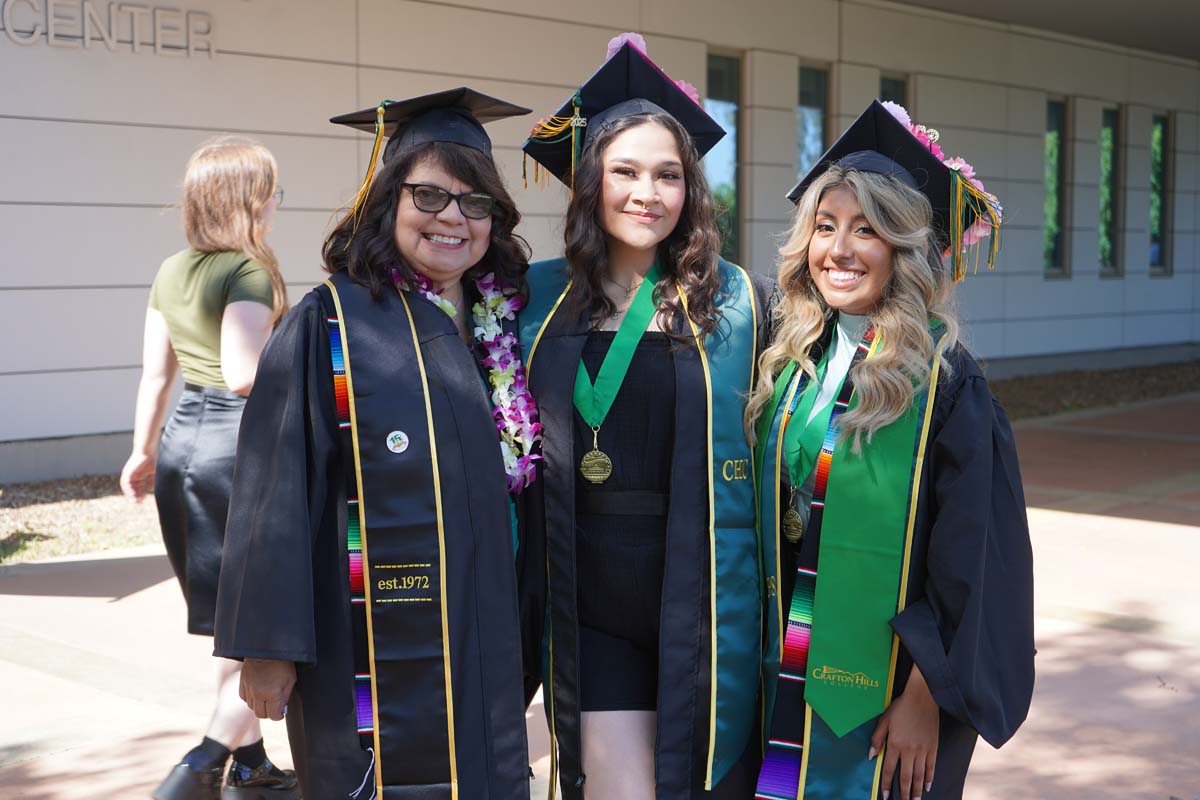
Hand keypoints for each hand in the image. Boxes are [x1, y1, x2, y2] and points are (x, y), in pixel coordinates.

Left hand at [119, 451, 155, 500]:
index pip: (137, 487)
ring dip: (131, 494)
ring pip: (128, 487)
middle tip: (138, 502)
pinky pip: (126, 483)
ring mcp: (129, 474)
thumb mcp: (152, 473)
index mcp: (138, 476)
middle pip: (132, 488)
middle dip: (135, 496)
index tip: (143, 500)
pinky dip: (128, 489)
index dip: (140, 493)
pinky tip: (133, 493)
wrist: (147, 451)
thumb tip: (151, 489)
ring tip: (135, 500)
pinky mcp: (127, 472)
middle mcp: (132, 475)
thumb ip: (151, 481)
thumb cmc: (150, 459)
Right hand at [240, 658, 295, 720]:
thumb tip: (282, 709)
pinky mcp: (242, 682)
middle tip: (274, 707)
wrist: (267, 647)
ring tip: (266, 698)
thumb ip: (285, 697)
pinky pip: (244, 698)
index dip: (279, 715)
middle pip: (261, 714)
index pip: (273, 716)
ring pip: (251, 707)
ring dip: (259, 705)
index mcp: (272, 694)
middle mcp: (258, 694)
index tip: (281, 712)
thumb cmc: (283, 663)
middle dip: (269, 713)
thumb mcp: (291, 680)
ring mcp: (249, 688)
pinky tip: (257, 693)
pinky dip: (250, 698)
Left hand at [870, 665, 938, 799]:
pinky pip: (931, 766)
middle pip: (906, 777)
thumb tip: (870, 756)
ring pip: (919, 775)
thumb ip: (877, 739)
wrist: (922, 698)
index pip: (888, 769)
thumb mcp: (884, 720)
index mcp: (895, 744)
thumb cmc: (901, 708)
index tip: (884, 795)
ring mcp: (922, 750)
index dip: (886, 783)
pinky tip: (927, 786)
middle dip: (903, 792)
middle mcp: (909, 750)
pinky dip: (929, 778)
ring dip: (917, 790)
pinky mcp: (933, 747)